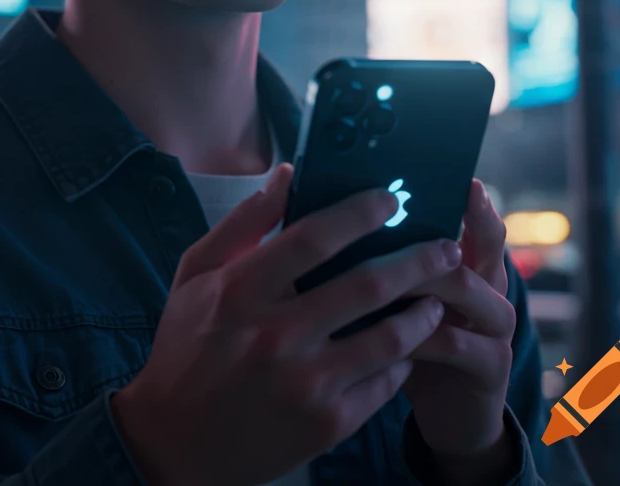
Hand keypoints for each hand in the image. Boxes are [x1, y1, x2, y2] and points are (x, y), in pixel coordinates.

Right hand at [110, 164, 463, 485]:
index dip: (358, 213)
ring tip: (437, 296)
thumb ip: (243, 223)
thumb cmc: (186, 348)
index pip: (312, 238)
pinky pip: (384, 384)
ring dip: (423, 311)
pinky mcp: (326, 424)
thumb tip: (286, 176)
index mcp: (241, 292)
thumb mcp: (196, 275)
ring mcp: (305, 384)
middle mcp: (276, 336)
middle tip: (445, 247)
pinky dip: (405, 359)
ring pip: (389, 338)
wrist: (174, 442)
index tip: (389, 200)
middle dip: (417, 259)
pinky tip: (409, 345)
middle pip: (366, 285)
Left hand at [400, 179, 516, 476]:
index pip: (477, 218)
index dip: (472, 199)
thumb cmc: (410, 342)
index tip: (461, 177)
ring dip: (419, 275)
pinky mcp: (489, 367)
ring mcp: (494, 326)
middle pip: (481, 243)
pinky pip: (452, 341)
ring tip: (380, 267)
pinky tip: (384, 330)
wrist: (447, 415)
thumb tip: (331, 212)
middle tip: (402, 210)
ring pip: (463, 286)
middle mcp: (489, 286)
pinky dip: (416, 333)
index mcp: (466, 261)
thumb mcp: (394, 296)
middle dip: (438, 223)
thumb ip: (377, 257)